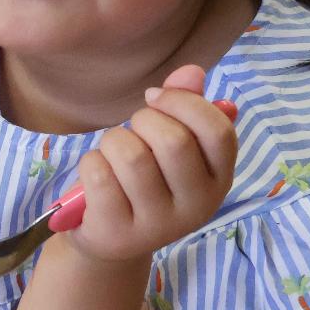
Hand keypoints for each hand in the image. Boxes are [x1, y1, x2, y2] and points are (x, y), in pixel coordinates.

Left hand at [66, 64, 236, 265]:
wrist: (111, 238)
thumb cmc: (144, 179)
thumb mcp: (169, 146)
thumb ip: (185, 105)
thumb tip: (192, 71)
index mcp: (218, 180)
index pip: (218, 132)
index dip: (183, 102)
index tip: (154, 97)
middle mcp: (197, 207)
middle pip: (173, 141)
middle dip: (143, 121)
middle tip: (133, 132)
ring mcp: (158, 225)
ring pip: (132, 156)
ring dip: (113, 141)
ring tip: (113, 155)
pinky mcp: (118, 232)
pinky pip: (99, 173)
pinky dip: (90, 162)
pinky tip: (97, 176)